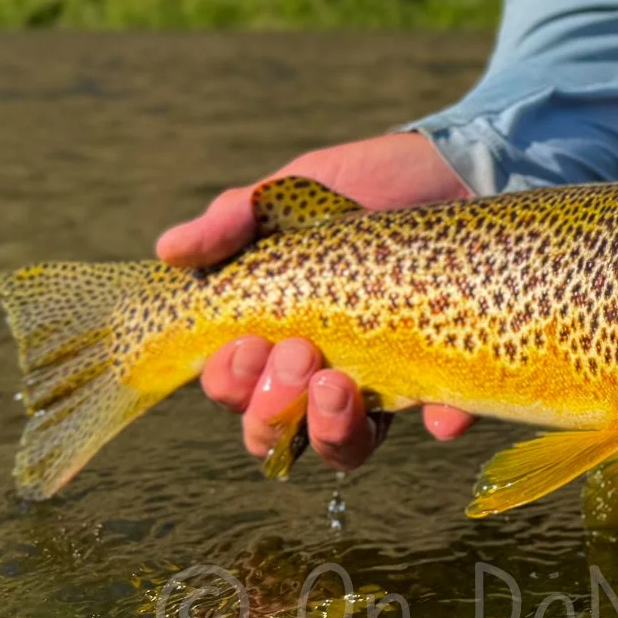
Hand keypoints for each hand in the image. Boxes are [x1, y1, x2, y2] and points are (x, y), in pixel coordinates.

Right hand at [162, 132, 474, 470]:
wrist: (448, 170)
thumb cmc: (359, 189)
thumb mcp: (292, 196)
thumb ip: (233, 220)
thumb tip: (170, 249)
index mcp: (276, 334)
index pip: (236, 388)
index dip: (233, 382)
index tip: (249, 344)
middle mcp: (323, 371)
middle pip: (280, 432)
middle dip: (275, 409)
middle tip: (300, 355)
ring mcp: (385, 381)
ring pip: (346, 447)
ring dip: (332, 431)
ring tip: (340, 384)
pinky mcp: (448, 375)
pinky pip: (445, 420)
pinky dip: (441, 420)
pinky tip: (439, 408)